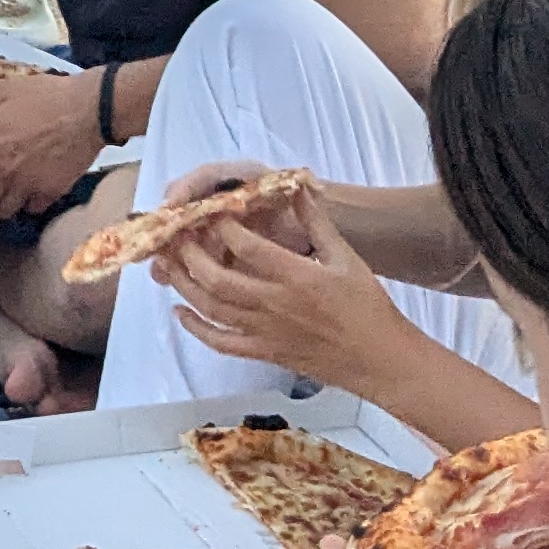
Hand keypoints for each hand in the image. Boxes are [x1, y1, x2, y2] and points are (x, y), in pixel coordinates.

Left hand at [0, 66, 101, 224]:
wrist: (91, 109)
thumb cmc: (45, 96)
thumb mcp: (2, 90)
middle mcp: (3, 171)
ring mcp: (28, 185)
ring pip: (3, 211)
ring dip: (1, 202)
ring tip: (10, 183)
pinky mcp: (51, 192)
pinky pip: (31, 210)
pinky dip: (28, 203)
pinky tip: (33, 184)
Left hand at [158, 184, 397, 393]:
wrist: (381, 360)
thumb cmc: (368, 306)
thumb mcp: (347, 258)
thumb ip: (317, 223)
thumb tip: (297, 188)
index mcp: (297, 277)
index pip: (246, 246)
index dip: (222, 225)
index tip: (210, 209)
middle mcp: (274, 305)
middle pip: (216, 278)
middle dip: (189, 254)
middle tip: (174, 235)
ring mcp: (266, 333)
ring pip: (212, 309)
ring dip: (184, 285)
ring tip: (167, 264)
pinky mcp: (265, 354)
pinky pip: (222, 343)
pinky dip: (196, 328)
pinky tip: (180, 312)